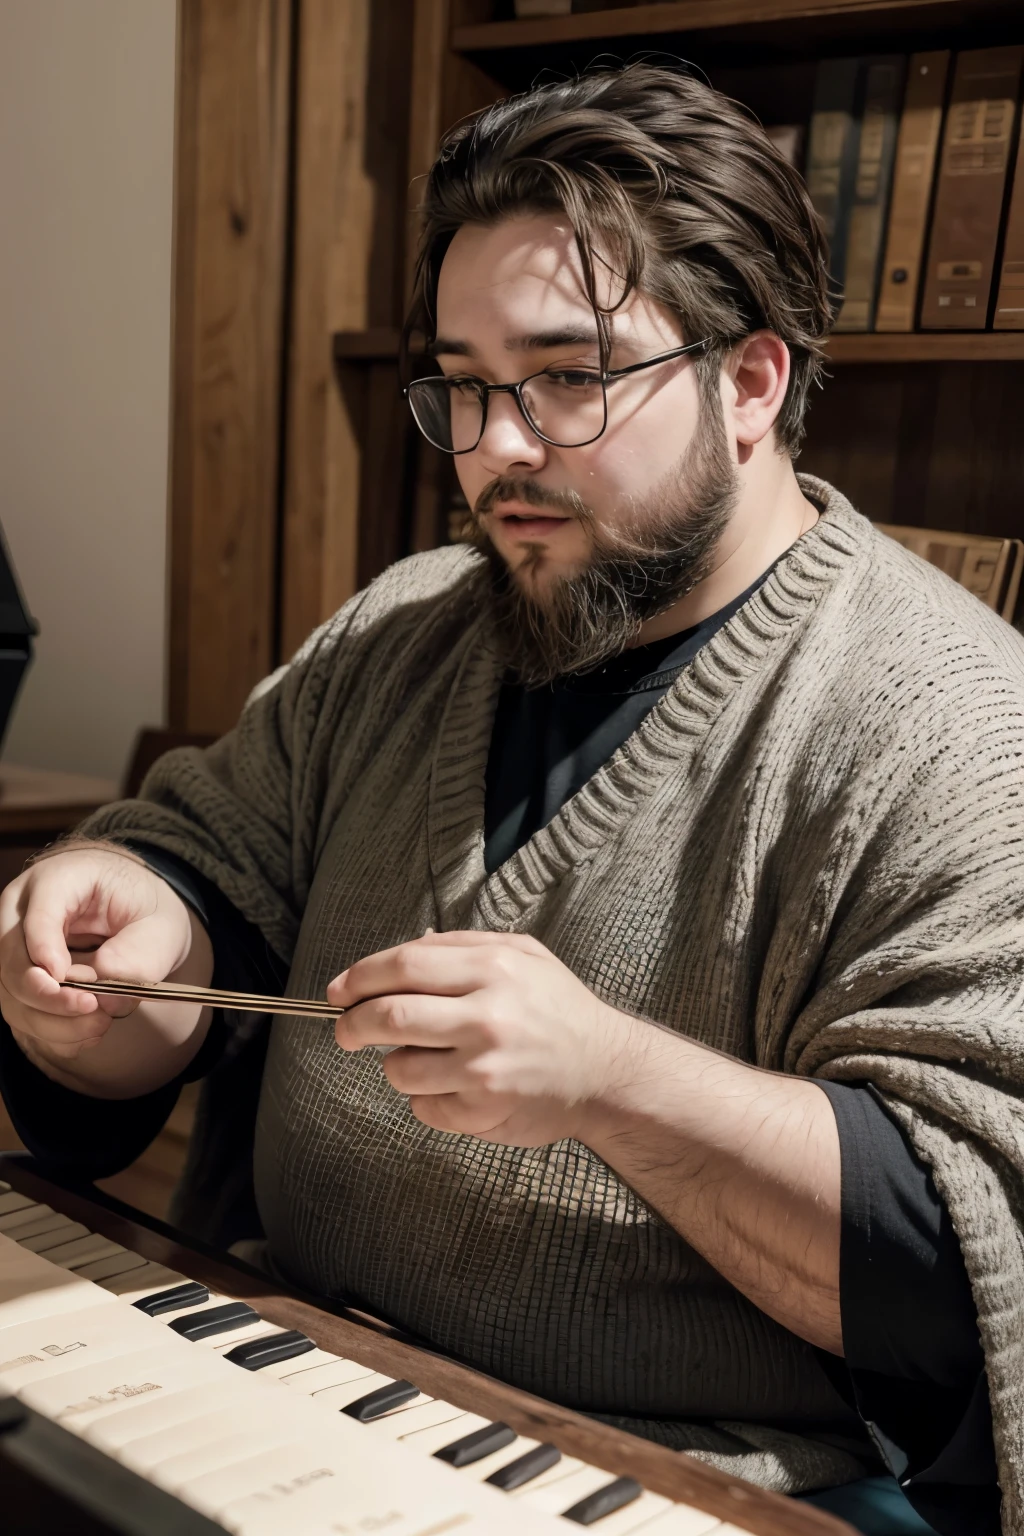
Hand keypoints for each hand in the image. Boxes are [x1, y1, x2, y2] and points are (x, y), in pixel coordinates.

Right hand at [0, 845, 197, 1067]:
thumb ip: (138, 955)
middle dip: (47, 994)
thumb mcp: (160, 923)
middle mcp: (23, 912)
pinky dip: (51, 1030)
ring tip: (98, 1024)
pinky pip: (22, 1012)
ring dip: (51, 1020)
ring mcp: (17, 946)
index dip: (44, 947)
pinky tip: (86, 1031)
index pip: (37, 914)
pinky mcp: (22, 978)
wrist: (133, 911)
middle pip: (12, 959)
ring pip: (11, 993)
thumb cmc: (142, 908)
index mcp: (58, 881)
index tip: (64, 976)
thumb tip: (104, 996)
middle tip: (90, 1007)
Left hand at [327, 931, 639, 1144]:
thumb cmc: (559, 1008)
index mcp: (493, 968)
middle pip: (389, 1016)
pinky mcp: (486, 1108)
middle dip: (353, 1024)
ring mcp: (485, 1066)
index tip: (337, 991)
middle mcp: (487, 1015)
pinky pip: (424, 1108)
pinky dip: (425, 1100)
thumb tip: (410, 947)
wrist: (607, 1070)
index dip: (359, 977)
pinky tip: (451, 1088)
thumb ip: (465, 945)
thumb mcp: (524, 955)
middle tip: (346, 1030)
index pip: (404, 965)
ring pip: (399, 1068)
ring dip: (395, 1064)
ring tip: (421, 1059)